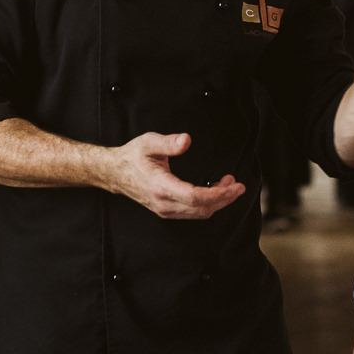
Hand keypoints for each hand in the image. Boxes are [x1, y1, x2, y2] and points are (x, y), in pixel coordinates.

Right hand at [108, 132, 244, 219]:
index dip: (217, 193)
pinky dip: (209, 204)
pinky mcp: (168, 211)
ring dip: (218, 201)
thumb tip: (187, 140)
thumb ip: (168, 142)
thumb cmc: (133, 157)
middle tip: (238, 184)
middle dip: (224, 198)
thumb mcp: (148, 142)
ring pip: (199, 213)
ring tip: (229, 184)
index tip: (234, 184)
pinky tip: (215, 190)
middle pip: (202, 208)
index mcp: (160, 187)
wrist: (115, 173)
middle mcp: (164, 203)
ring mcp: (166, 210)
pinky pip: (193, 213)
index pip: (194, 197)